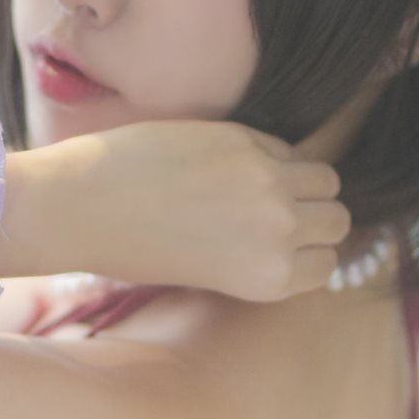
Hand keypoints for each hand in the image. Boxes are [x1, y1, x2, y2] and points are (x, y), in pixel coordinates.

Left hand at [44, 115, 353, 303]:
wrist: (82, 208)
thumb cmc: (136, 249)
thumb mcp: (210, 273)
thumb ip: (260, 256)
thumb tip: (303, 230)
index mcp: (271, 278)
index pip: (328, 260)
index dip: (307, 250)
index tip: (286, 243)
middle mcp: (280, 233)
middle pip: (336, 218)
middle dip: (314, 215)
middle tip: (276, 212)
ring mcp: (267, 183)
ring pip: (325, 179)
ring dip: (303, 181)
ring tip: (263, 185)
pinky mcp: (245, 140)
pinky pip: (285, 148)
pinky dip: (271, 155)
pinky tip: (229, 164)